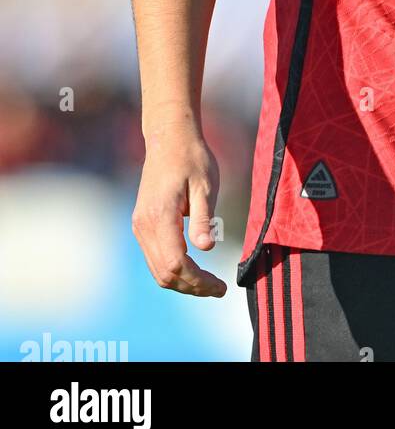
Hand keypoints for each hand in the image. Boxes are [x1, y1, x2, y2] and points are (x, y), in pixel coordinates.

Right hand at [131, 127, 227, 296]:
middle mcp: (144, 226)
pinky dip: (173, 270)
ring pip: (157, 270)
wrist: (168, 139)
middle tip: (218, 289)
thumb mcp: (205, 185)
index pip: (176, 263)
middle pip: (165, 273)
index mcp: (160, 216)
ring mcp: (140, 226)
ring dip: (182, 282)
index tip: (220, 286)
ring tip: (209, 285)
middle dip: (192, 287)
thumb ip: (203, 218)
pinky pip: (155, 258)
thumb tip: (206, 249)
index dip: (198, 280)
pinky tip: (194, 269)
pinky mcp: (142, 224)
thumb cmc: (192, 158)